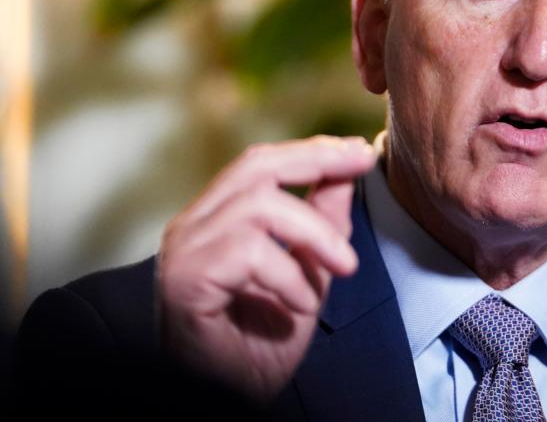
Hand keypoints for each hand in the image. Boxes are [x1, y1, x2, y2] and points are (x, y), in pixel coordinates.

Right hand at [157, 135, 376, 401]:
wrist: (227, 404)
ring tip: (343, 269)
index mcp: (215, 221)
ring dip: (314, 234)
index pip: (261, 164)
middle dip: (316, 159)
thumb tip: (344, 173)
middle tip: (362, 165)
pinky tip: (300, 305)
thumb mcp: (307, 277)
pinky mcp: (184, 280)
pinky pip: (247, 251)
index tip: (360, 149)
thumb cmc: (257, 350)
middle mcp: (192, 227)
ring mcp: (184, 251)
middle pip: (255, 166)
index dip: (311, 150)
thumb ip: (319, 225)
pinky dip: (287, 275)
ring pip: (259, 205)